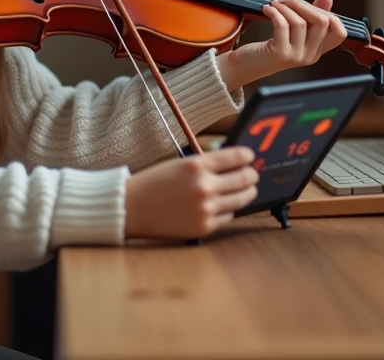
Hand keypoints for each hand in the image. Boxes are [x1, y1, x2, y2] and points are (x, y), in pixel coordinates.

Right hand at [124, 146, 258, 239]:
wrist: (131, 208)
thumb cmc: (153, 183)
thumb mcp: (180, 164)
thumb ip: (207, 164)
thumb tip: (234, 164)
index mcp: (197, 166)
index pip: (236, 157)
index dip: (247, 156)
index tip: (250, 156)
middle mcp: (204, 187)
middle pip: (244, 179)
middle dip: (251, 175)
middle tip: (252, 174)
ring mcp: (206, 209)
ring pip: (241, 199)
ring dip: (247, 193)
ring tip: (246, 189)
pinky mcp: (204, 227)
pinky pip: (228, 217)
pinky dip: (229, 209)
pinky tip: (224, 204)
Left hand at [216, 0, 347, 90]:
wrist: (245, 65)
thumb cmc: (270, 46)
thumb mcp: (293, 31)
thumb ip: (311, 15)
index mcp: (318, 50)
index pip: (340, 33)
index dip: (329, 14)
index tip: (307, 4)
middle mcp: (311, 55)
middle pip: (322, 21)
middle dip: (303, 4)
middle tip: (286, 0)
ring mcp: (297, 56)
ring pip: (301, 22)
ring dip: (286, 7)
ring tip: (274, 4)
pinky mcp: (280, 53)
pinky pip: (283, 25)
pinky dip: (275, 12)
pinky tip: (267, 9)